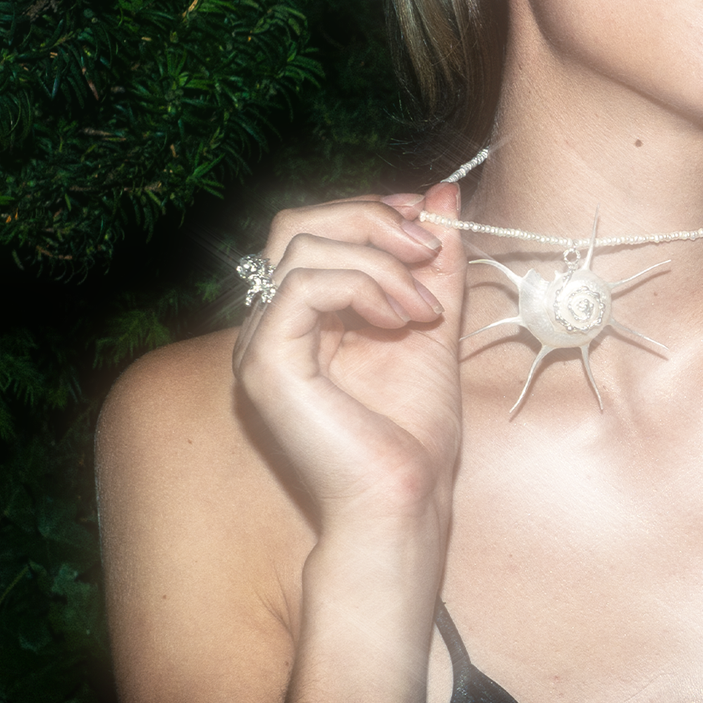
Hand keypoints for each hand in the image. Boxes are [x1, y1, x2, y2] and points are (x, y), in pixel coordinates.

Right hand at [232, 181, 468, 537]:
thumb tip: (443, 197)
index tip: (426, 218)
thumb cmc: (412, 438)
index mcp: (301, 318)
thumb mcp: (434, 330)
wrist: (404, 505)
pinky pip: (301, 287)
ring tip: (425, 309)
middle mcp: (269, 326)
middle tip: (428, 250)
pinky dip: (360, 287)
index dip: (369, 209)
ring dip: (379, 262)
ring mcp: (259, 345)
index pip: (314, 229)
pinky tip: (400, 321)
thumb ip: (434, 267)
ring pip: (301, 247)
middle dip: (371, 219)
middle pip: (297, 223)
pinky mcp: (265, 365)